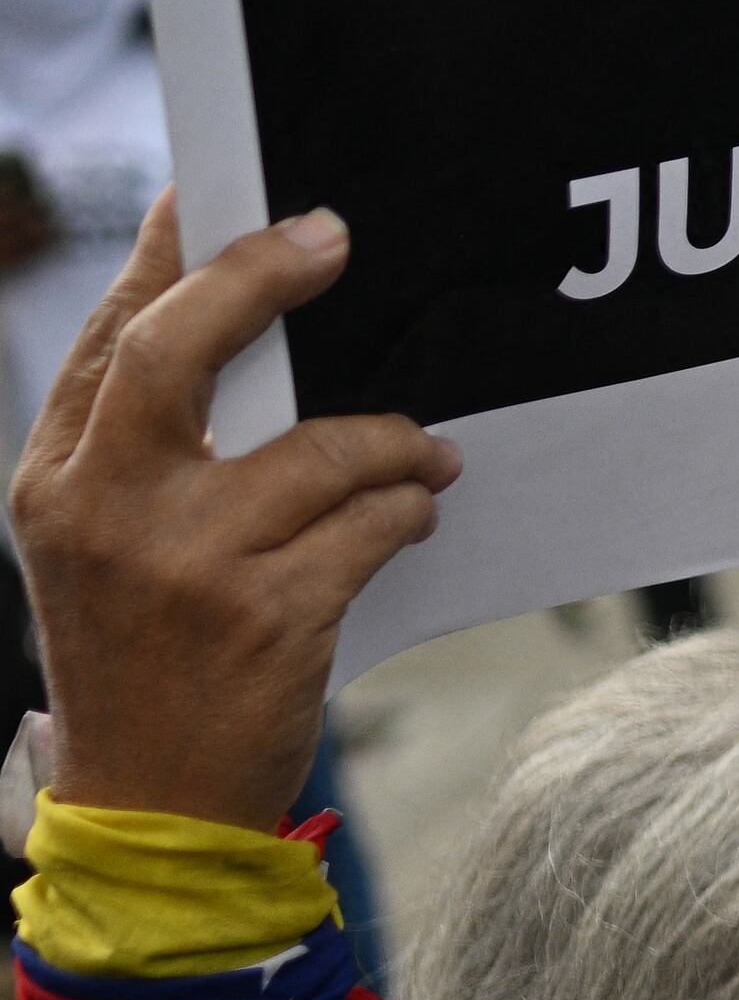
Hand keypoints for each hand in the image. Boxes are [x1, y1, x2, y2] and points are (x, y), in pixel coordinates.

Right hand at [14, 196, 457, 831]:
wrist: (150, 802)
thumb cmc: (143, 658)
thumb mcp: (100, 545)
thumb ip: (144, 448)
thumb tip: (233, 323)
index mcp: (53, 480)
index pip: (108, 338)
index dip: (168, 256)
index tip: (220, 197)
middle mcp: (103, 509)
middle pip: (178, 350)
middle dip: (257, 278)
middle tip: (330, 241)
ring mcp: (184, 564)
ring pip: (317, 450)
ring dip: (391, 441)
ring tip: (424, 456)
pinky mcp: (267, 617)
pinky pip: (369, 529)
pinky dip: (409, 511)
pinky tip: (420, 513)